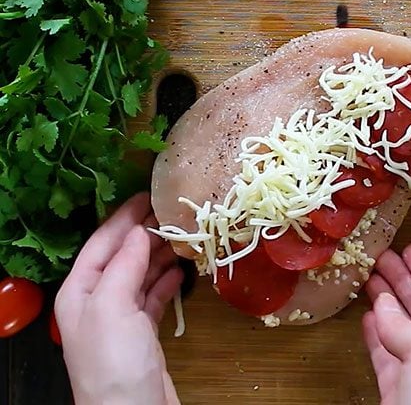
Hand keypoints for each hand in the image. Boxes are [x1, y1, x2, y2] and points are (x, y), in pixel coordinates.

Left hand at [55, 193, 182, 404]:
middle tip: (176, 210)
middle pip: (122, 255)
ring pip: (141, 273)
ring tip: (185, 233)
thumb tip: (141, 231)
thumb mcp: (112, 307)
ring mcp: (120, 317)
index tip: (151, 193)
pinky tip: (183, 268)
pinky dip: (168, 279)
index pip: (102, 242)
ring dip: (161, 253)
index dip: (125, 216)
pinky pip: (154, 294)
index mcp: (80, 291)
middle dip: (146, 231)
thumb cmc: (114, 362)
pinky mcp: (143, 332)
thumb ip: (124, 265)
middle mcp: (97, 300)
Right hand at [363, 244, 410, 404]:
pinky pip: (386, 353)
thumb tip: (382, 307)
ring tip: (370, 280)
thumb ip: (406, 327)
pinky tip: (368, 318)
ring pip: (403, 327)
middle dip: (404, 280)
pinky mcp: (401, 390)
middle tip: (384, 257)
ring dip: (386, 303)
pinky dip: (375, 334)